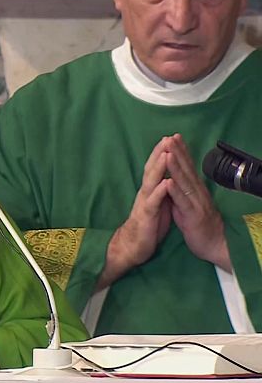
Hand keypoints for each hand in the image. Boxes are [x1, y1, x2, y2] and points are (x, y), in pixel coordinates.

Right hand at [100, 137, 171, 288]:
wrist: (132, 248)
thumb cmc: (147, 226)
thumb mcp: (157, 205)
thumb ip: (162, 192)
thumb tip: (170, 177)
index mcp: (150, 191)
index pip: (156, 169)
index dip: (163, 153)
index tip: (172, 138)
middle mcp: (145, 193)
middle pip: (152, 169)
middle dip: (160, 153)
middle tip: (168, 138)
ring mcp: (144, 203)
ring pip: (151, 182)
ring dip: (159, 167)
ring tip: (167, 153)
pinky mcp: (145, 216)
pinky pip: (153, 202)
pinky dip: (160, 192)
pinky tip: (167, 182)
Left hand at [165, 134, 230, 270]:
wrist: (214, 245)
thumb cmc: (199, 225)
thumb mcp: (187, 205)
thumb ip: (181, 193)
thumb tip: (173, 180)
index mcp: (195, 190)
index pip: (187, 167)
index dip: (181, 152)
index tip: (173, 137)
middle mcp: (197, 193)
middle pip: (186, 170)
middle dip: (177, 153)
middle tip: (170, 137)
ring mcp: (196, 203)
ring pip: (184, 182)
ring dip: (176, 167)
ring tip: (168, 152)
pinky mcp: (192, 215)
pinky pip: (183, 202)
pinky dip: (175, 191)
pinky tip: (169, 181)